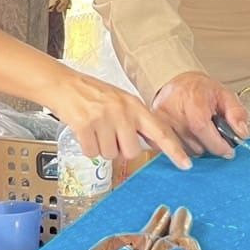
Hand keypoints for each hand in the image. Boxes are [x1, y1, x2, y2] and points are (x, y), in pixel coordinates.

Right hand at [43, 70, 190, 169]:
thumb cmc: (93, 94)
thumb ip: (138, 121)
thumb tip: (155, 144)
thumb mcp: (122, 102)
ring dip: (102, 148)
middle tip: (110, 133)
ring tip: (96, 129)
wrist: (63, 85)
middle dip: (121, 149)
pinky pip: (92, 152)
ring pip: (110, 155)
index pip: (161, 131)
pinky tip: (85, 132)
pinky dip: (88, 147)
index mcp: (135, 106)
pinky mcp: (85, 126)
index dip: (174, 150)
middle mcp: (122, 112)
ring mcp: (104, 119)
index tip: (186, 165)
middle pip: (132, 152)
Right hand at [154, 71, 249, 158]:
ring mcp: (160, 122)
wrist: (179, 83)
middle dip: (209, 146)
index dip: (218, 145)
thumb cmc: (201, 90)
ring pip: (185, 151)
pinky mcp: (153, 130)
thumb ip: (237, 113)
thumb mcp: (225, 95)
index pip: (202, 129)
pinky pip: (171, 150)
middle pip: (195, 145)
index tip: (229, 151)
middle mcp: (172, 112)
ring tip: (200, 134)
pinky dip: (183, 149)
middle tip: (214, 136)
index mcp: (191, 101)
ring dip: (197, 148)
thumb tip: (241, 133)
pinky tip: (189, 138)